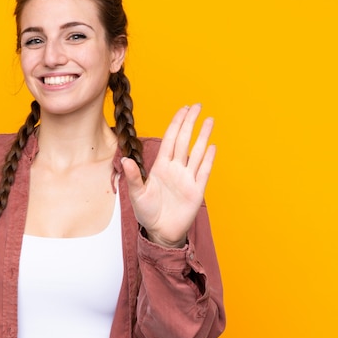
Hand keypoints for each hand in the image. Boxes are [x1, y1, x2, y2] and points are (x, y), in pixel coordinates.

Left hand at [121, 104, 215, 247]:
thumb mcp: (137, 194)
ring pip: (197, 152)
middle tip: (197, 106)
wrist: (160, 232)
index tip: (183, 109)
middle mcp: (175, 169)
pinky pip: (204, 171)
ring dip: (203, 136)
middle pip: (185, 140)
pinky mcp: (196, 191)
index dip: (176, 124)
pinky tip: (212, 146)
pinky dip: (208, 159)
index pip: (170, 140)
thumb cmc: (147, 212)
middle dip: (190, 123)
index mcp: (160, 166)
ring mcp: (187, 178)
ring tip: (209, 120)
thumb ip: (134, 177)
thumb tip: (125, 159)